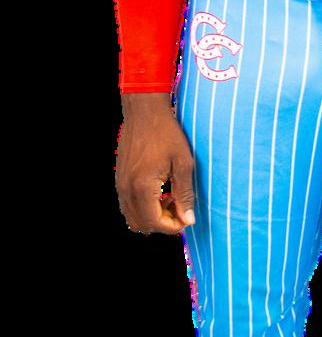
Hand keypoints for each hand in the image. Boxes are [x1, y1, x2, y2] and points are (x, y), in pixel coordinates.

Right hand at [116, 102, 195, 235]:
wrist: (144, 110)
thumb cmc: (166, 133)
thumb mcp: (183, 162)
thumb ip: (184, 194)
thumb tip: (188, 220)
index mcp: (142, 187)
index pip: (155, 223)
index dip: (173, 226)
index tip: (186, 217)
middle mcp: (126, 189)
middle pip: (141, 224)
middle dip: (161, 223)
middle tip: (178, 208)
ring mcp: (120, 184)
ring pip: (132, 216)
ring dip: (151, 215)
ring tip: (169, 199)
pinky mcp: (119, 177)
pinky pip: (127, 203)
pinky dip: (142, 205)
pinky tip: (159, 190)